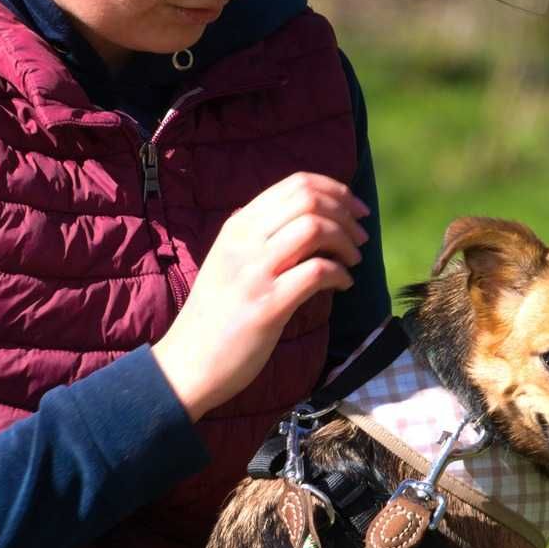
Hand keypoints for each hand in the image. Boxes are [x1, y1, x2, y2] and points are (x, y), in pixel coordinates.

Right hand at [152, 172, 368, 418]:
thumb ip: (258, 237)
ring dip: (345, 241)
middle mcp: (244, 241)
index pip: (295, 184)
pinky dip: (340, 274)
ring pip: (314, 228)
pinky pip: (317, 272)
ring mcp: (255, 272)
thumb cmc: (216, 315)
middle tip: (360, 237)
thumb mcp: (229, 261)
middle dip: (346, 213)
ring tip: (352, 261)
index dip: (335, 191)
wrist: (188, 363)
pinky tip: (343, 285)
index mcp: (237, 226)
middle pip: (309, 200)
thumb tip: (300, 218)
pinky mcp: (268, 305)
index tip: (356, 210)